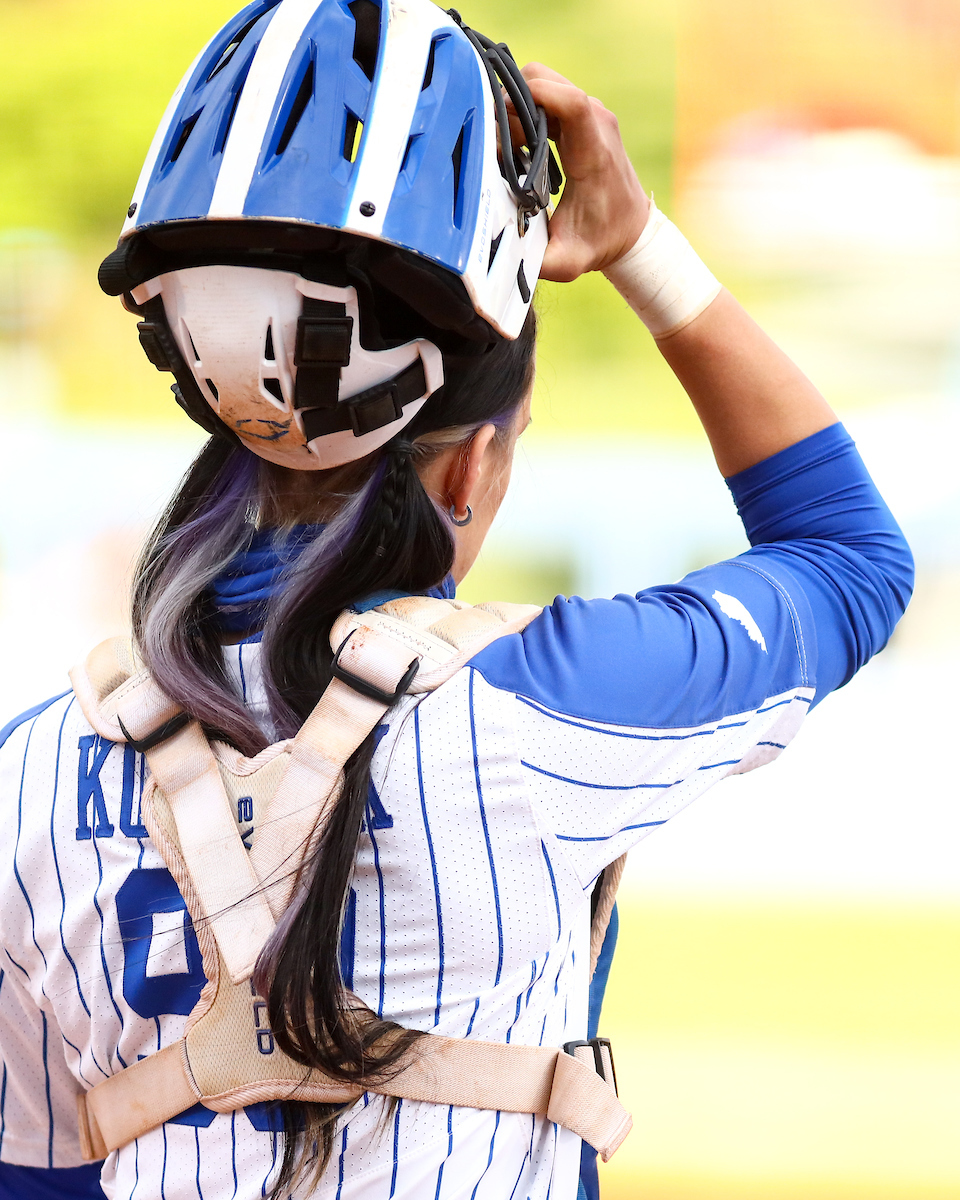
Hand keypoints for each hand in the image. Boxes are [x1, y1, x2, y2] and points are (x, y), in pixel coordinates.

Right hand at [513, 64, 649, 282]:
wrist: (633, 231)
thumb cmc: (600, 243)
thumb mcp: (567, 263)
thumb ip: (536, 261)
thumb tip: (500, 255)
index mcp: (594, 153)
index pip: (571, 103)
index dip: (534, 96)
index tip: (503, 113)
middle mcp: (596, 123)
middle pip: (546, 81)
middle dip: (513, 102)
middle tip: (501, 142)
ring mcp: (591, 114)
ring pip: (543, 83)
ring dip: (518, 106)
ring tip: (510, 146)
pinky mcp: (584, 114)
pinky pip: (547, 95)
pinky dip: (527, 109)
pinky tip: (521, 144)